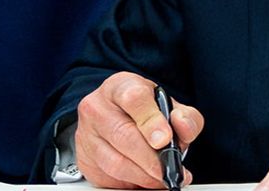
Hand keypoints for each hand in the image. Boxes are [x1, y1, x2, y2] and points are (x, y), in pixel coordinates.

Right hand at [74, 71, 203, 188]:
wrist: (114, 117)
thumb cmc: (144, 111)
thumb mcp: (168, 106)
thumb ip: (185, 116)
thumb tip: (182, 125)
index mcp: (120, 86)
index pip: (134, 98)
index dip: (151, 121)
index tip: (165, 139)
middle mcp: (98, 107)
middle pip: (124, 135)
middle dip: (151, 158)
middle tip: (168, 169)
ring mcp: (86, 133)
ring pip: (115, 161)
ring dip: (143, 176)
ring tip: (160, 177)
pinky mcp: (84, 158)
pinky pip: (108, 177)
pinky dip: (130, 183)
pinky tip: (144, 179)